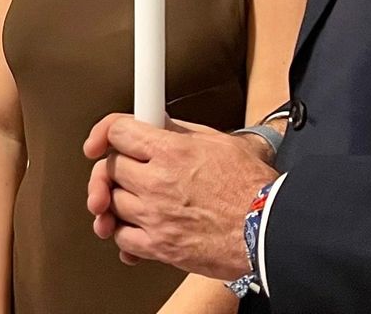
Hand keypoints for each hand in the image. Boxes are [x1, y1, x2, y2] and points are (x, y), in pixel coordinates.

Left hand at [82, 114, 275, 280]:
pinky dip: (123, 233)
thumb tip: (158, 122)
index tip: (100, 140)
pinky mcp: (160, 247)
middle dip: (114, 168)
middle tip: (122, 171)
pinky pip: (122, 238)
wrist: (269, 231)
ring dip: (118, 200)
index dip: (106, 132)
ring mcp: (156, 216)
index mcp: (171, 151)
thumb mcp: (220, 142)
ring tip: (131, 199)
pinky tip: (134, 226)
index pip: (118, 131)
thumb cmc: (253, 189)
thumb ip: (181, 131)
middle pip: (110, 168)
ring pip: (111, 203)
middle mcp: (158, 182)